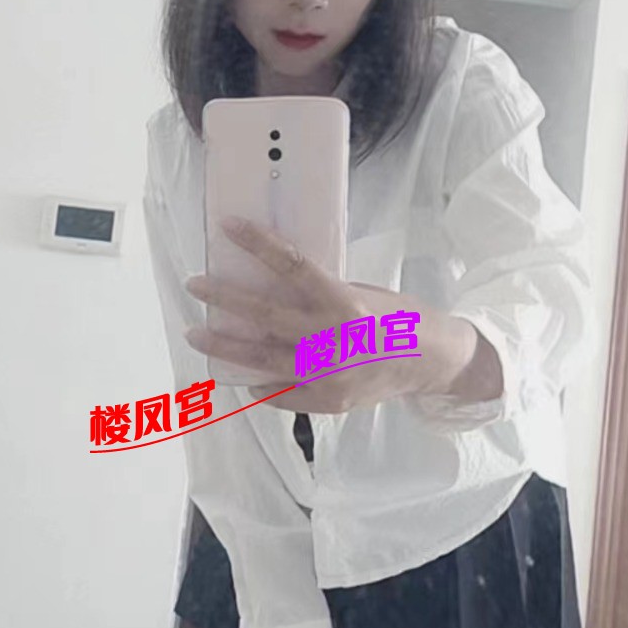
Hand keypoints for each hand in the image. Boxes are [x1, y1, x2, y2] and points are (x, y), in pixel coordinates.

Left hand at [183, 219, 495, 411]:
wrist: (432, 362)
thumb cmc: (398, 318)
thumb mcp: (362, 292)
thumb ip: (320, 294)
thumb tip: (272, 283)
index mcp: (344, 301)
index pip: (292, 265)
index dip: (258, 244)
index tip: (228, 227)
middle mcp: (332, 338)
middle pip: (265, 315)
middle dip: (225, 300)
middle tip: (195, 285)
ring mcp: (328, 374)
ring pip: (263, 359)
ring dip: (226, 347)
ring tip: (198, 335)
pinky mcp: (328, 400)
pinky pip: (282, 393)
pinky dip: (261, 385)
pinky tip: (243, 377)